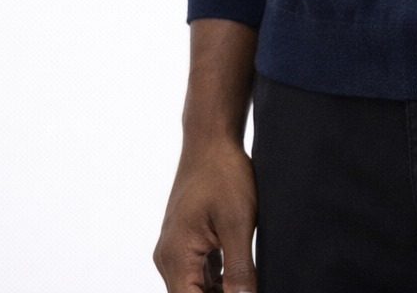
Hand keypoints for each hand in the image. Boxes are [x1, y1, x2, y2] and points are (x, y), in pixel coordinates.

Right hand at [154, 135, 256, 291]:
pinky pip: (198, 273)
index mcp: (176, 257)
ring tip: (245, 284)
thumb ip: (239, 268)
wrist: (211, 138)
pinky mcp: (185, 241)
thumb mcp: (238, 222)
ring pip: (195, 289)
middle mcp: (168, 258)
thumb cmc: (223, 172)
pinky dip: (216, 282)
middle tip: (247, 288)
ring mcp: (175, 249)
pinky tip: (238, 277)